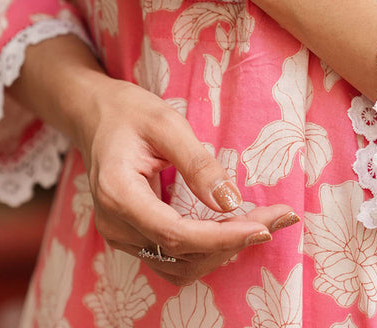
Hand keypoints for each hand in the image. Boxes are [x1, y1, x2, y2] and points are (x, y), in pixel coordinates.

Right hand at [72, 71, 297, 284]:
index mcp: (118, 194)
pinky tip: (233, 227)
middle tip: (279, 217)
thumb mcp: (167, 123)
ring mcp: (121, 235)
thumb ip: (198, 163)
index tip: (264, 227)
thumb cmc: (130, 112)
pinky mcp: (133, 236)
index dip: (223, 237)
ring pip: (179, 264)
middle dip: (234, 241)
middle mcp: (116, 225)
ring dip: (223, 249)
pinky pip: (173, 256)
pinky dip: (207, 247)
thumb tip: (230, 202)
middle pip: (182, 254)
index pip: (176, 234)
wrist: (96, 115)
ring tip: (263, 222)